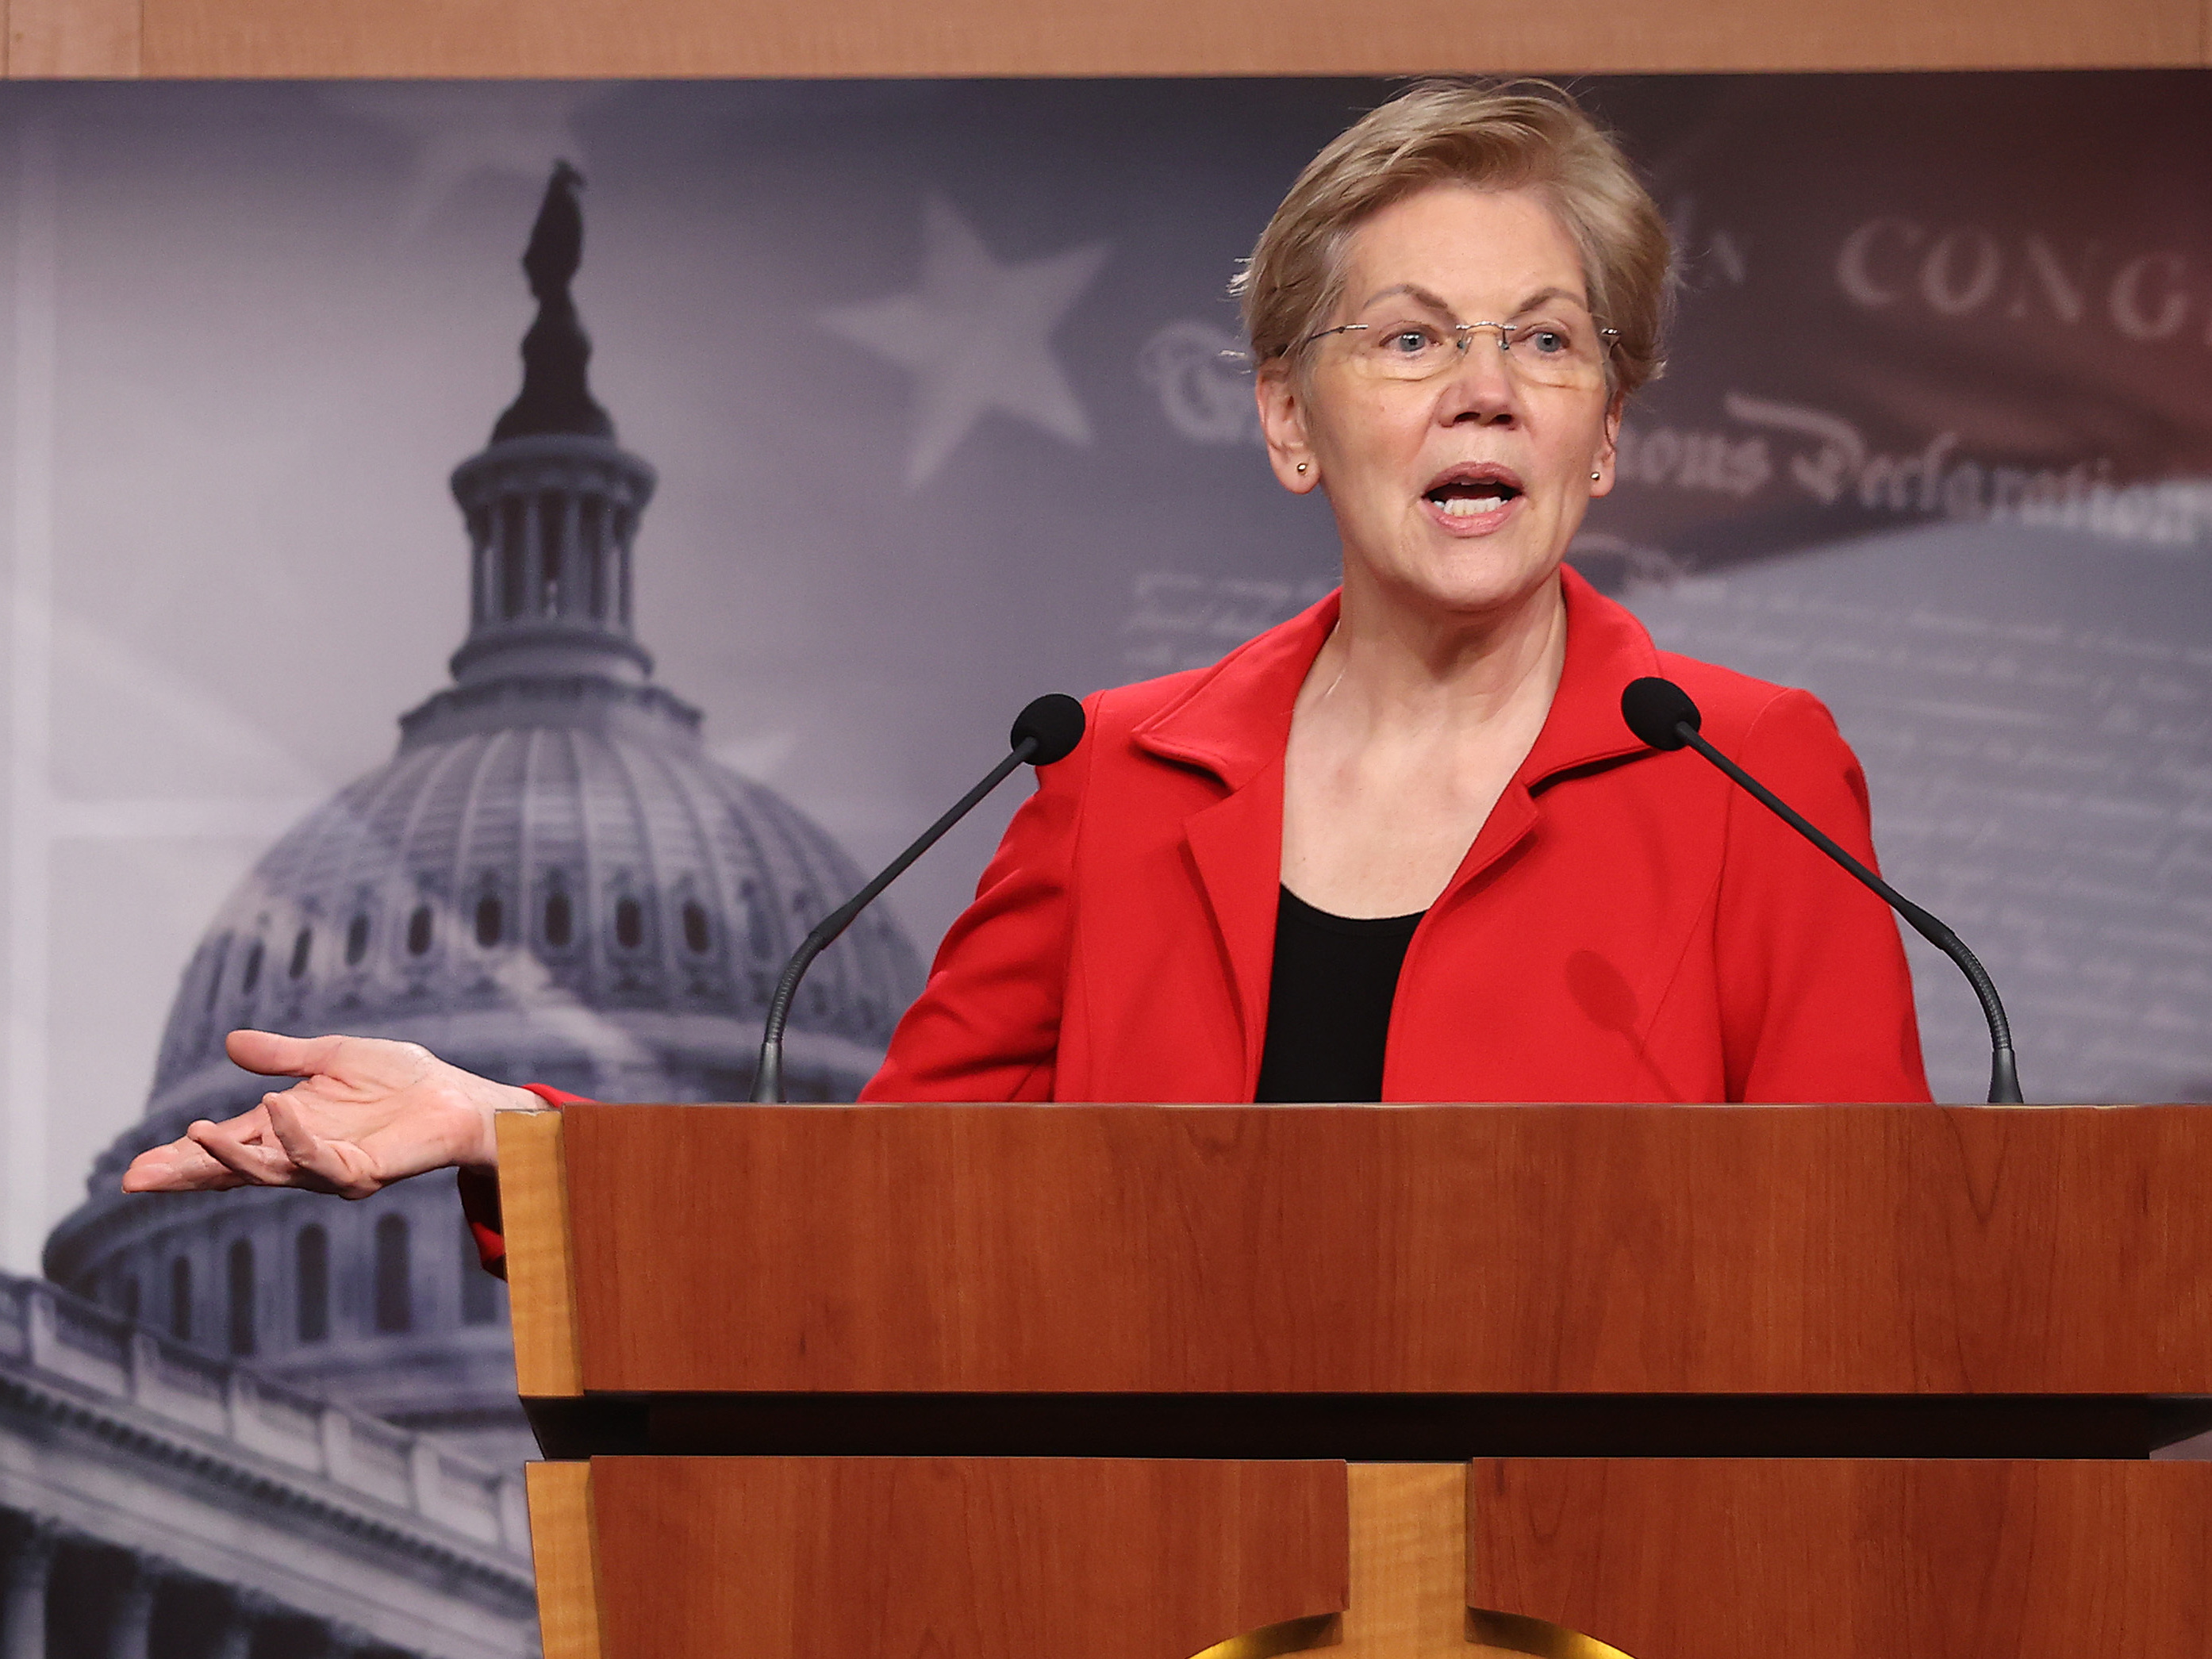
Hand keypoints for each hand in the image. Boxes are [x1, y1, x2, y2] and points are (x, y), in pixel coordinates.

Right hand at [121, 1031, 539, 1199]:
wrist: (456, 1096)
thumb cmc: (401, 1081)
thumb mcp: (331, 1058)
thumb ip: (282, 1056)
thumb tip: (230, 1044)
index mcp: (287, 1129)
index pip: (225, 1147)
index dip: (183, 1158)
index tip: (136, 1171)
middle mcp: (300, 1155)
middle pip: (232, 1171)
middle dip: (187, 1175)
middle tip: (137, 1180)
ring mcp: (328, 1167)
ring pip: (267, 1172)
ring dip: (229, 1156)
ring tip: (193, 1135)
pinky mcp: (361, 1170)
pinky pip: (319, 1157)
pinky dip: (294, 1134)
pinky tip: (274, 1107)